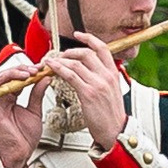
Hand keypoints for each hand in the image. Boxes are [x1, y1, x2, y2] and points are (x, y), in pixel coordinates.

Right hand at [0, 72, 47, 167]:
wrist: (19, 154)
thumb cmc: (23, 138)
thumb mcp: (35, 111)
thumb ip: (38, 94)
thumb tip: (45, 79)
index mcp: (11, 98)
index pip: (17, 78)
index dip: (29, 71)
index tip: (43, 68)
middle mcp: (1, 98)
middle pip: (8, 75)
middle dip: (23, 69)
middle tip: (37, 68)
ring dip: (14, 72)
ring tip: (29, 73)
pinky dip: (4, 81)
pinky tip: (18, 79)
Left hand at [44, 32, 128, 151]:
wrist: (115, 132)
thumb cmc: (111, 116)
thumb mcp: (111, 92)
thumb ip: (102, 79)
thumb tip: (90, 72)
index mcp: (113, 74)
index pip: (102, 48)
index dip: (89, 38)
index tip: (78, 34)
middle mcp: (107, 76)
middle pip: (86, 53)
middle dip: (69, 51)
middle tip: (60, 56)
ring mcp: (98, 84)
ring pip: (76, 63)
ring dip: (60, 60)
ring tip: (51, 63)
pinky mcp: (88, 93)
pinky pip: (71, 75)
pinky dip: (59, 69)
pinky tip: (52, 68)